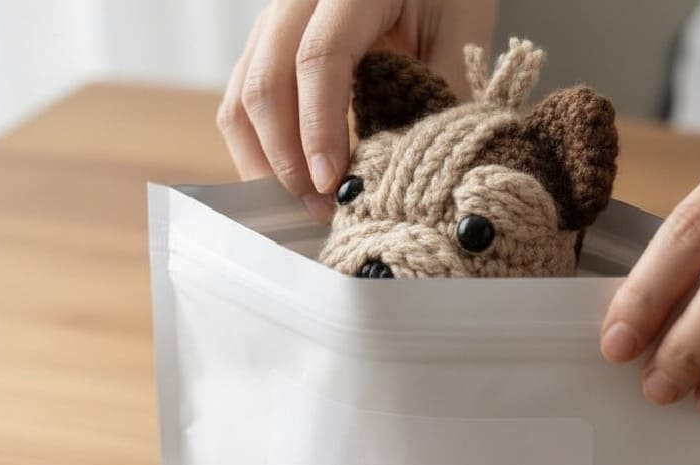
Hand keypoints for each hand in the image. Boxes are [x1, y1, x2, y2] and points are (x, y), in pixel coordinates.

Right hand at [218, 0, 495, 221]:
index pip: (319, 57)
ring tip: (309, 203)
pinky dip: (262, 150)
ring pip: (242, 97)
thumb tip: (406, 180)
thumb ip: (436, 97)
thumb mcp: (457, 38)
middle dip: (286, 157)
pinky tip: (297, 182)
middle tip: (321, 209)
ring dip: (266, 161)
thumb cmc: (449, 1)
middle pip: (266, 81)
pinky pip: (242, 102)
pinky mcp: (268, 47)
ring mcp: (276, 21)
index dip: (319, 127)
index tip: (331, 183)